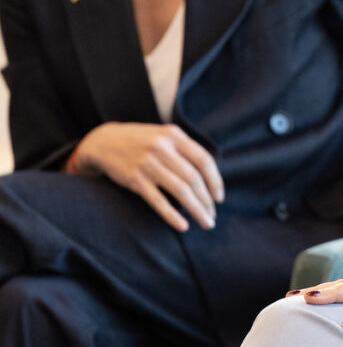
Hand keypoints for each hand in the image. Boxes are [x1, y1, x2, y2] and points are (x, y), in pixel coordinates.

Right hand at [74, 122, 223, 231]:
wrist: (103, 142)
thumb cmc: (141, 141)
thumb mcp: (164, 135)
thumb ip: (185, 150)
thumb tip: (210, 178)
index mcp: (174, 135)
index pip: (204, 161)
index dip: (215, 181)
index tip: (219, 198)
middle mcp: (162, 148)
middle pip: (193, 179)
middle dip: (207, 201)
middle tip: (212, 216)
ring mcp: (148, 164)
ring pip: (180, 191)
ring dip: (196, 210)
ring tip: (206, 223)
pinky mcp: (134, 179)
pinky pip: (158, 200)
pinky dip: (172, 215)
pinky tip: (183, 226)